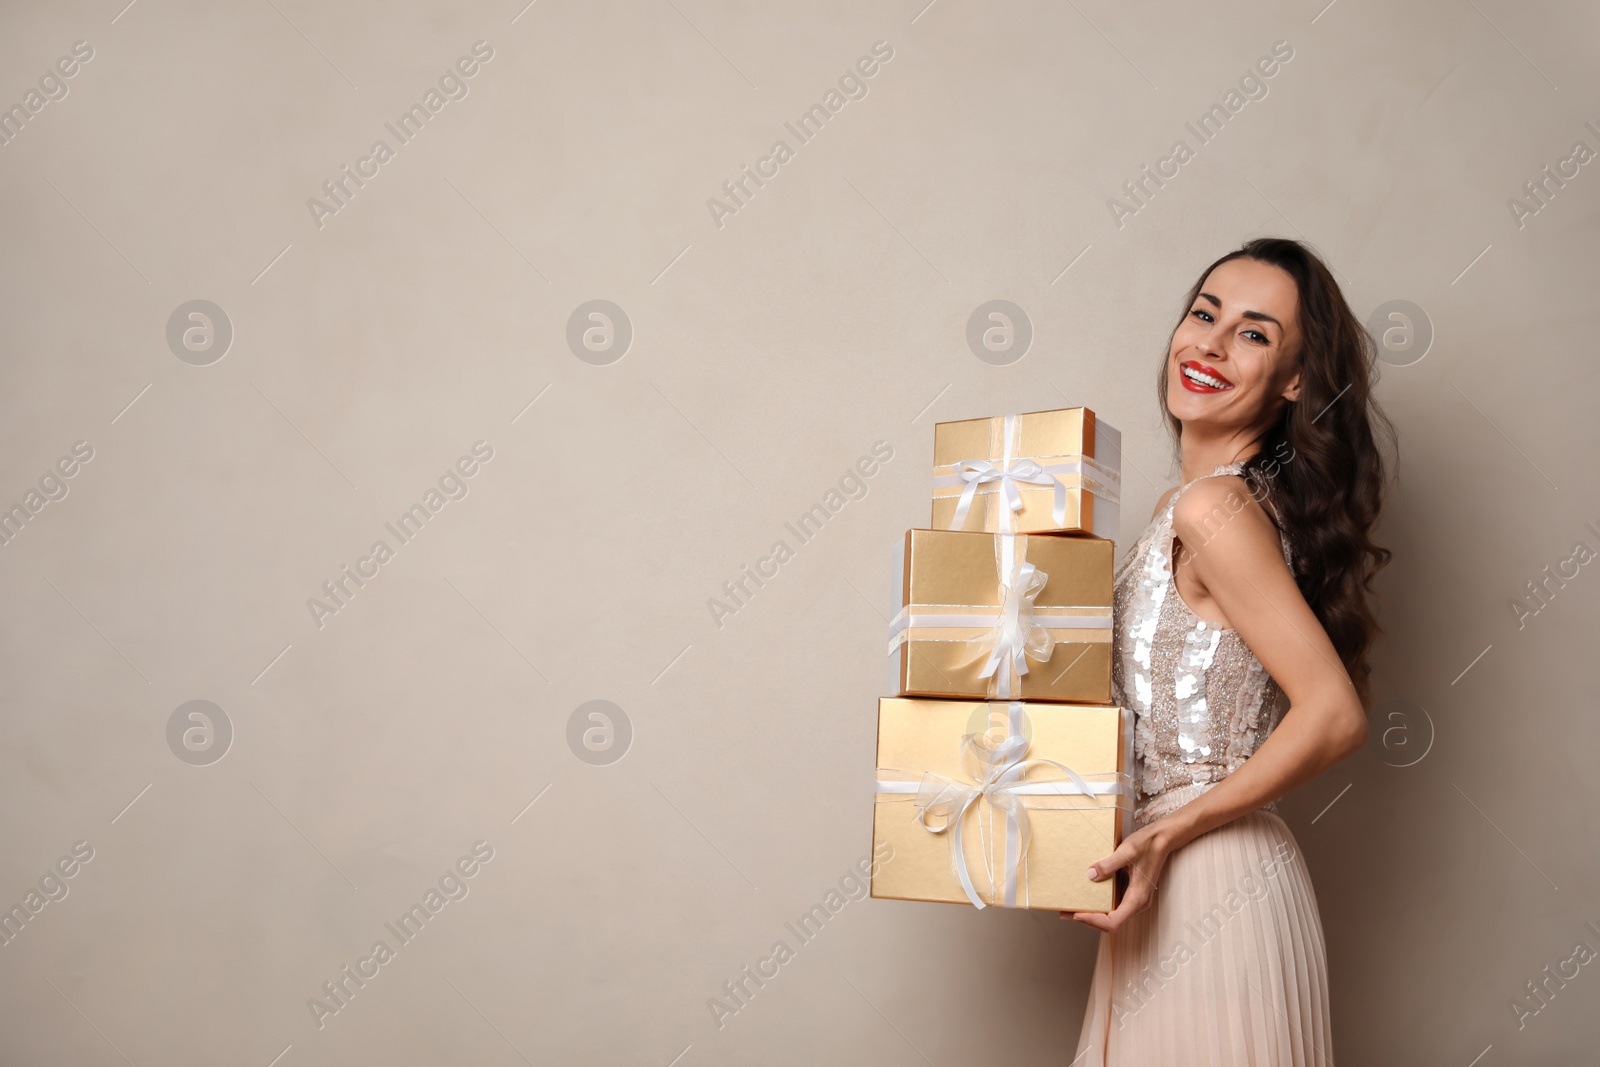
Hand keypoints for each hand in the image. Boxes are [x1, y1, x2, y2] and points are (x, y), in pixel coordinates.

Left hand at [1058, 822, 1174, 932]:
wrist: (1163, 838)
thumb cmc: (1148, 845)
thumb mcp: (1126, 852)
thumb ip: (1108, 865)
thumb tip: (1090, 876)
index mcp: (1138, 898)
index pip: (1114, 922)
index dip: (1093, 921)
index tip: (1076, 914)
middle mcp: (1137, 903)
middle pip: (1111, 923)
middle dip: (1088, 919)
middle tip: (1066, 912)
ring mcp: (1135, 898)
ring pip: (1112, 916)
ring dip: (1093, 914)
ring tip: (1073, 907)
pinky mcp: (1131, 891)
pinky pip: (1114, 905)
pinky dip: (1099, 905)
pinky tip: (1087, 896)